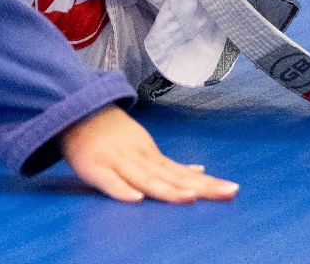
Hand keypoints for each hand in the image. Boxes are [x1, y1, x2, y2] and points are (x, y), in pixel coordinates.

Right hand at [58, 106, 235, 203]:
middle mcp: (139, 158)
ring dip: (167, 190)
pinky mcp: (95, 168)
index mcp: (151, 155)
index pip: (183, 173)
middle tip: (228, 193)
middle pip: (172, 177)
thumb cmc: (111, 134)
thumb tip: (199, 172)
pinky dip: (122, 190)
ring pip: (146, 179)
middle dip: (200, 188)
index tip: (233, 190)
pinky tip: (136, 199)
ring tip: (189, 199)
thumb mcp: (144, 146)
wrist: (75, 110)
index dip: (207, 183)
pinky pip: (109, 182)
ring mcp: (118, 162)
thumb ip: (168, 165)